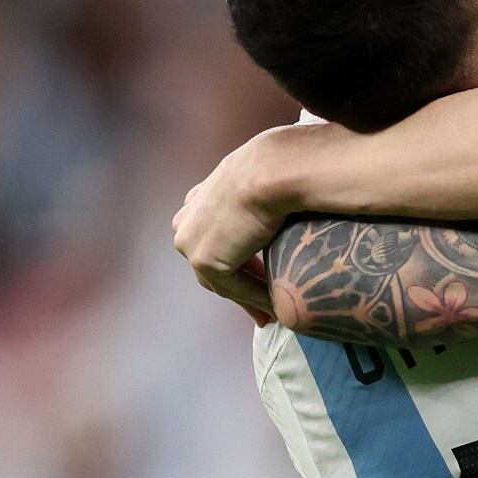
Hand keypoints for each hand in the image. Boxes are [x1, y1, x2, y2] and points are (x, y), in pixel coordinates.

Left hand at [173, 128, 295, 323]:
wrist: (277, 168)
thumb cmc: (283, 166)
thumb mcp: (266, 181)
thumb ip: (264, 198)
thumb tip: (290, 208)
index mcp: (199, 198)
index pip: (215, 238)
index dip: (237, 259)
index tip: (261, 275)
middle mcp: (187, 219)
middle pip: (213, 263)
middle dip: (239, 284)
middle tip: (265, 303)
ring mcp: (191, 240)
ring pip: (221, 280)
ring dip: (248, 296)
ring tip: (272, 311)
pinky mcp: (204, 259)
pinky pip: (233, 288)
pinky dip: (255, 299)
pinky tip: (276, 306)